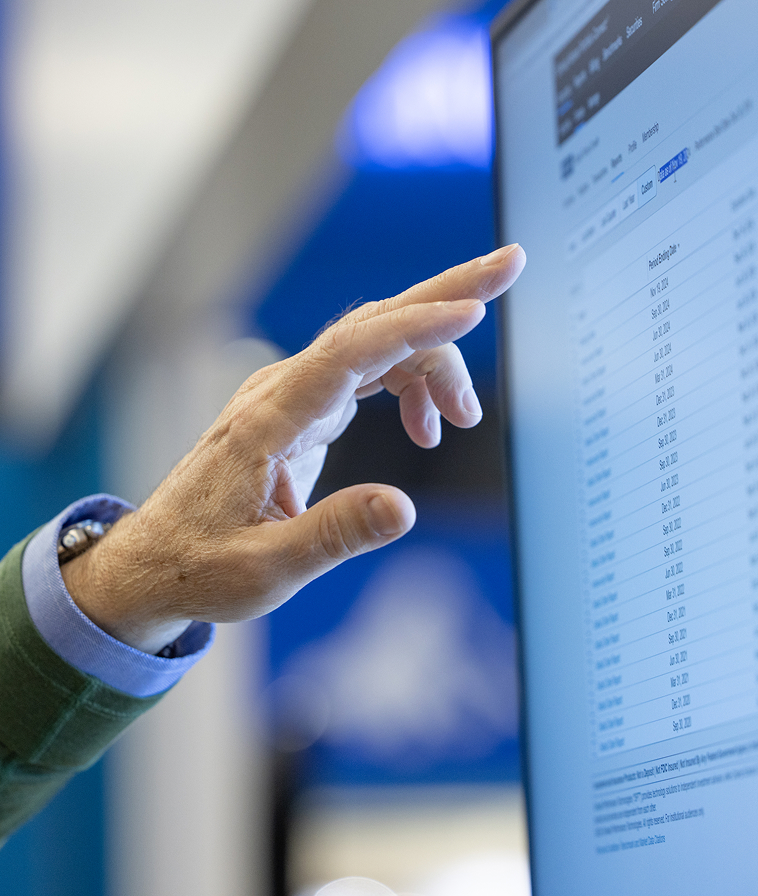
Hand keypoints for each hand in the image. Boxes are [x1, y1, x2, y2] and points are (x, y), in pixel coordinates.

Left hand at [61, 244, 525, 652]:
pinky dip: (407, 385)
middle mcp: (280, 392)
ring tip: (465, 416)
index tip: (475, 310)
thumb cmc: (200, 565)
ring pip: (374, 344)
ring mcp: (290, 396)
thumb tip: (405, 508)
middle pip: (370, 323)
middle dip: (442, 293)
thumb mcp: (265, 568)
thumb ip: (334, 535)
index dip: (415, 328)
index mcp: (267, 421)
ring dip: (431, 359)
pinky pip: (364, 373)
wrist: (156, 560)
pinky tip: (425, 426)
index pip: (350, 352)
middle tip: (508, 266)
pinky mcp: (300, 410)